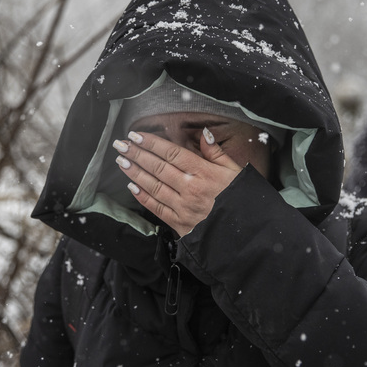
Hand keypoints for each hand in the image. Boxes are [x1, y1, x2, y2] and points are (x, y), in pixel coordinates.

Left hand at [113, 128, 243, 235]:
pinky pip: (157, 208)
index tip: (136, 135)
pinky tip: (132, 186)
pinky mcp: (181, 224)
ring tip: (122, 161)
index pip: (172, 153)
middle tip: (120, 144)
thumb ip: (216, 152)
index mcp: (205, 173)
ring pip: (154, 186)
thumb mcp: (235, 171)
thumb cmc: (242, 199)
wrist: (246, 234)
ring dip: (135, 172)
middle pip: (158, 167)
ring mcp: (184, 207)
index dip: (152, 143)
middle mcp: (191, 189)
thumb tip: (203, 133)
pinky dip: (143, 196)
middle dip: (137, 154)